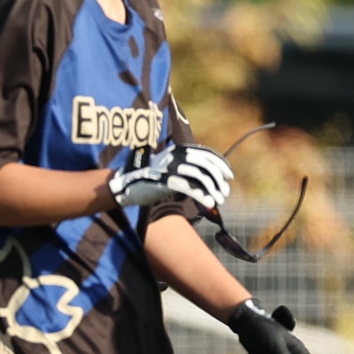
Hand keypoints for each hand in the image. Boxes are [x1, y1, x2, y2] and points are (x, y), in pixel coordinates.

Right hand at [109, 143, 232, 212]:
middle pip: (206, 165)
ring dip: (213, 189)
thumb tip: (209, 175)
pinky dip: (202, 195)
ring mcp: (170, 168)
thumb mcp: (169, 167)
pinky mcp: (165, 181)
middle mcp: (175, 156)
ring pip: (200, 176)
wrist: (125, 184)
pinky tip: (208, 203)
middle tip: (224, 192)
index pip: (206, 154)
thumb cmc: (149, 178)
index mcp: (178, 150)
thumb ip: (186, 167)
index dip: (220, 164)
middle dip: (219, 179)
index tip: (229, 176)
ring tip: (217, 201)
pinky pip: (190, 187)